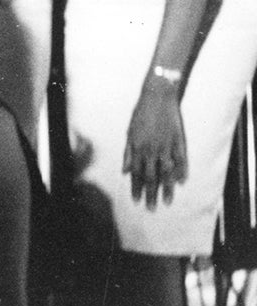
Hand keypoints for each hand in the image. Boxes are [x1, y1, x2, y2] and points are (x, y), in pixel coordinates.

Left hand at [124, 78, 189, 207]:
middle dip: (150, 193)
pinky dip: (181, 170)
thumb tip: (124, 172)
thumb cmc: (141, 115)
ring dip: (166, 187)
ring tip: (167, 201)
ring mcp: (166, 145)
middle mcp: (151, 150)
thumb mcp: (129, 133)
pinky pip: (181, 159)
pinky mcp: (178, 140)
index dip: (135, 188)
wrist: (157, 97)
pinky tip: (181, 182)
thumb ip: (128, 154)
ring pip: (166, 171)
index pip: (135, 173)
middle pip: (150, 176)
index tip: (136, 201)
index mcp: (137, 148)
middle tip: (151, 208)